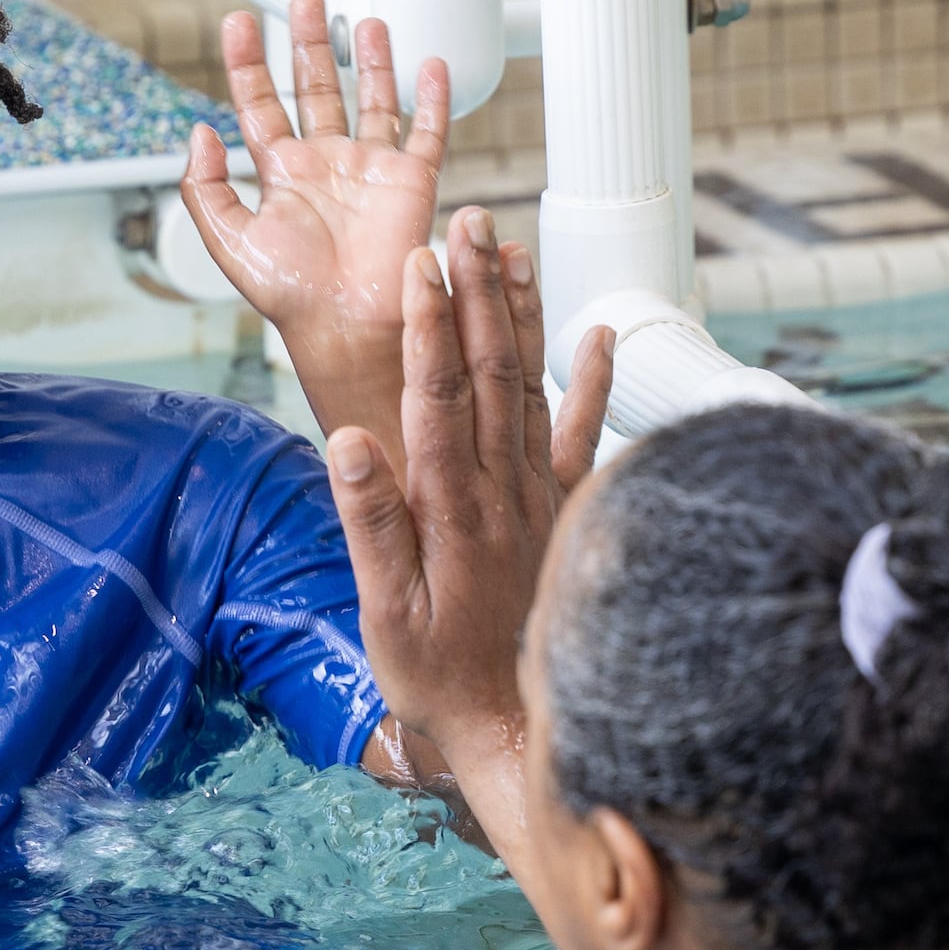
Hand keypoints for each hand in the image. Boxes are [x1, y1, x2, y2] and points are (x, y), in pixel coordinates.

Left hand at [178, 0, 450, 453]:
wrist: (346, 326)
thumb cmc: (291, 295)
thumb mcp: (228, 242)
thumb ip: (204, 188)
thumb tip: (199, 132)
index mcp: (282, 174)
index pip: (261, 103)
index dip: (247, 62)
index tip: (237, 24)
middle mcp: (327, 164)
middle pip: (317, 86)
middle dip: (309, 41)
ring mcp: (371, 169)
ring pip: (372, 98)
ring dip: (369, 59)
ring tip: (365, 20)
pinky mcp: (412, 182)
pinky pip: (427, 131)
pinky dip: (433, 98)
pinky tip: (432, 65)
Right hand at [328, 206, 613, 766]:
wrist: (518, 727)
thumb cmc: (438, 676)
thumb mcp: (383, 610)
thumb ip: (370, 521)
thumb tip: (348, 440)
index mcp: (449, 506)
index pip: (435, 394)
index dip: (427, 324)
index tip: (419, 262)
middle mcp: (501, 490)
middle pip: (489, 371)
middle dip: (475, 292)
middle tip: (466, 222)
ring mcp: (539, 497)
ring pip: (533, 386)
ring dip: (521, 315)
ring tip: (510, 248)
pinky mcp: (566, 513)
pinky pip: (583, 436)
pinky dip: (594, 383)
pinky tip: (601, 333)